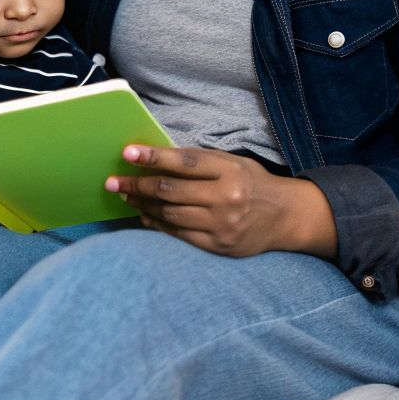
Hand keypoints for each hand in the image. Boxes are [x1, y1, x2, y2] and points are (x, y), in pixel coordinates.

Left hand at [105, 145, 334, 257]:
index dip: (153, 157)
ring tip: (125, 197)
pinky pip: (178, 235)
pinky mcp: (217, 246)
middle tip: (113, 182)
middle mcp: (225, 198)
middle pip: (170, 191)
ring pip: (170, 214)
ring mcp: (221, 225)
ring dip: (142, 205)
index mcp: (229, 171)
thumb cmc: (253, 183)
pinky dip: (157, 224)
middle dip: (136, 185)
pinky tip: (143, 216)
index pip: (184, 162)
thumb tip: (157, 158)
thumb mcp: (232, 163)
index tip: (127, 153)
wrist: (285, 217)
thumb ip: (200, 162)